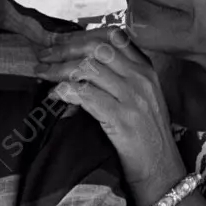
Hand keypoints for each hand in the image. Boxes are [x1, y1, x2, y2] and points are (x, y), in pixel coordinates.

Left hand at [34, 27, 186, 204]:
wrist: (162, 169)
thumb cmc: (146, 134)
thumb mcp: (141, 96)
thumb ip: (119, 75)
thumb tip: (79, 62)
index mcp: (146, 68)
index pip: (112, 36)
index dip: (81, 35)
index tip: (58, 41)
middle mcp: (141, 77)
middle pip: (96, 48)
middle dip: (64, 48)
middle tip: (43, 56)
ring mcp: (133, 97)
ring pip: (88, 68)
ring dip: (59, 69)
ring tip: (42, 74)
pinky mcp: (123, 119)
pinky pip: (86, 95)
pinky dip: (65, 91)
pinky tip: (54, 94)